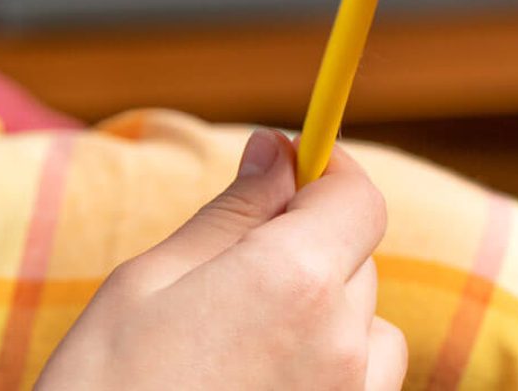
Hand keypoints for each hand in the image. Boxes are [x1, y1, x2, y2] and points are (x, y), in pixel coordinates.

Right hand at [36, 130, 404, 390]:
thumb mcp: (147, 284)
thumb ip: (231, 213)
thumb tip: (275, 150)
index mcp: (294, 282)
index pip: (359, 200)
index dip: (329, 174)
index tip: (294, 166)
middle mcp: (340, 346)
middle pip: (359, 260)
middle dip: (312, 244)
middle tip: (237, 268)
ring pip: (369, 332)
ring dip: (330, 317)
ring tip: (250, 338)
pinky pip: (365, 389)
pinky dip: (334, 373)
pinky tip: (264, 381)